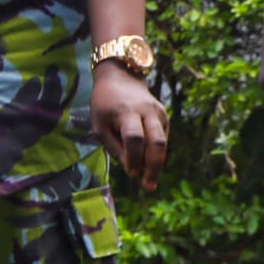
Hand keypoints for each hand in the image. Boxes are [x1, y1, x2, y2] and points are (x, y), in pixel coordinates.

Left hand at [91, 63, 168, 190]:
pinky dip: (156, 153)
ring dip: (158, 164)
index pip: (134, 138)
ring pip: (164, 142)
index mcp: (125, 112)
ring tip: (149, 182)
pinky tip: (147, 163)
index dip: (133, 158)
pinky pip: (162, 138)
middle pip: (156, 142)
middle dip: (154, 167)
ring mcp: (158, 112)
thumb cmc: (104, 104)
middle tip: (148, 187)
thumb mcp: (99, 125)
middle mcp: (146, 111)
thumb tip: (132, 170)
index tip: (131, 173)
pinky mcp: (164, 115)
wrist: (120, 77)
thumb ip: (113, 147)